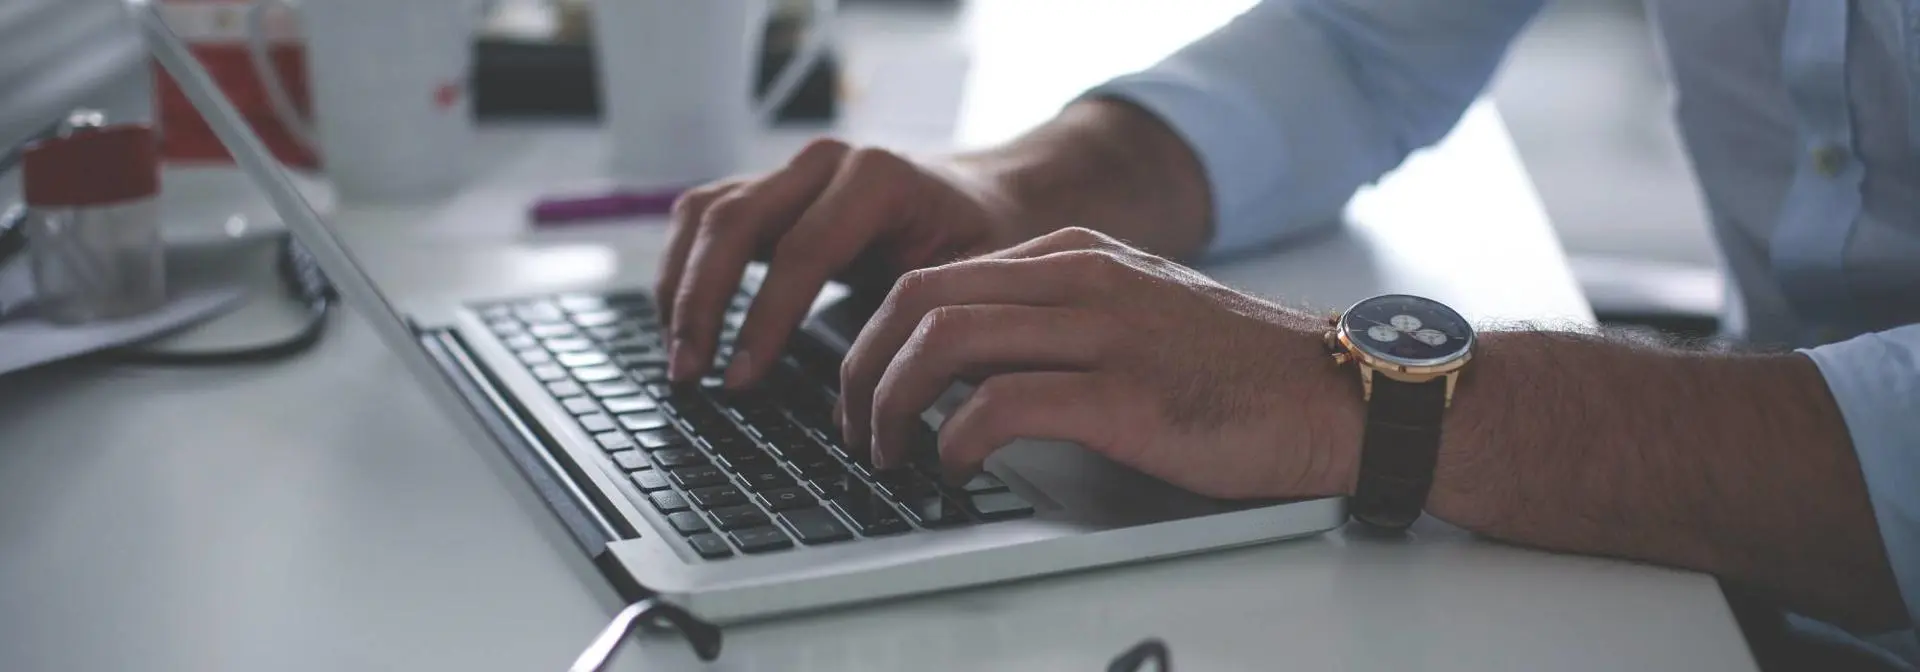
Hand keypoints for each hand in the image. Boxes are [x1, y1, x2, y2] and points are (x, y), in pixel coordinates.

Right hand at [655, 139, 1030, 386]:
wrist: (995, 195)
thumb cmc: (988, 243)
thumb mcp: (975, 282)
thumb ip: (923, 327)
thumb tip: (866, 405)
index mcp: (880, 179)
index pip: (800, 251)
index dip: (763, 321)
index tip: (740, 380)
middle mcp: (827, 162)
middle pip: (735, 222)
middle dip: (700, 303)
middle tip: (689, 374)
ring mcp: (795, 170)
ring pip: (706, 212)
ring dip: (680, 285)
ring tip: (678, 356)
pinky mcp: (774, 187)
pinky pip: (707, 216)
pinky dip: (684, 266)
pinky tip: (681, 321)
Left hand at [838, 227, 1363, 499]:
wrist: (1333, 392)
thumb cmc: (1237, 369)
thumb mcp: (1137, 309)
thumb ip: (1061, 315)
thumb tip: (971, 362)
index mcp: (1075, 255)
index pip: (935, 277)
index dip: (877, 340)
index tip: (864, 391)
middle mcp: (1080, 279)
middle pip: (919, 300)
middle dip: (862, 368)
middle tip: (856, 428)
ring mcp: (1101, 331)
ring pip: (944, 341)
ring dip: (892, 405)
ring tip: (891, 454)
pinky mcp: (1123, 394)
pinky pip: (999, 403)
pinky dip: (954, 439)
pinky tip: (954, 467)